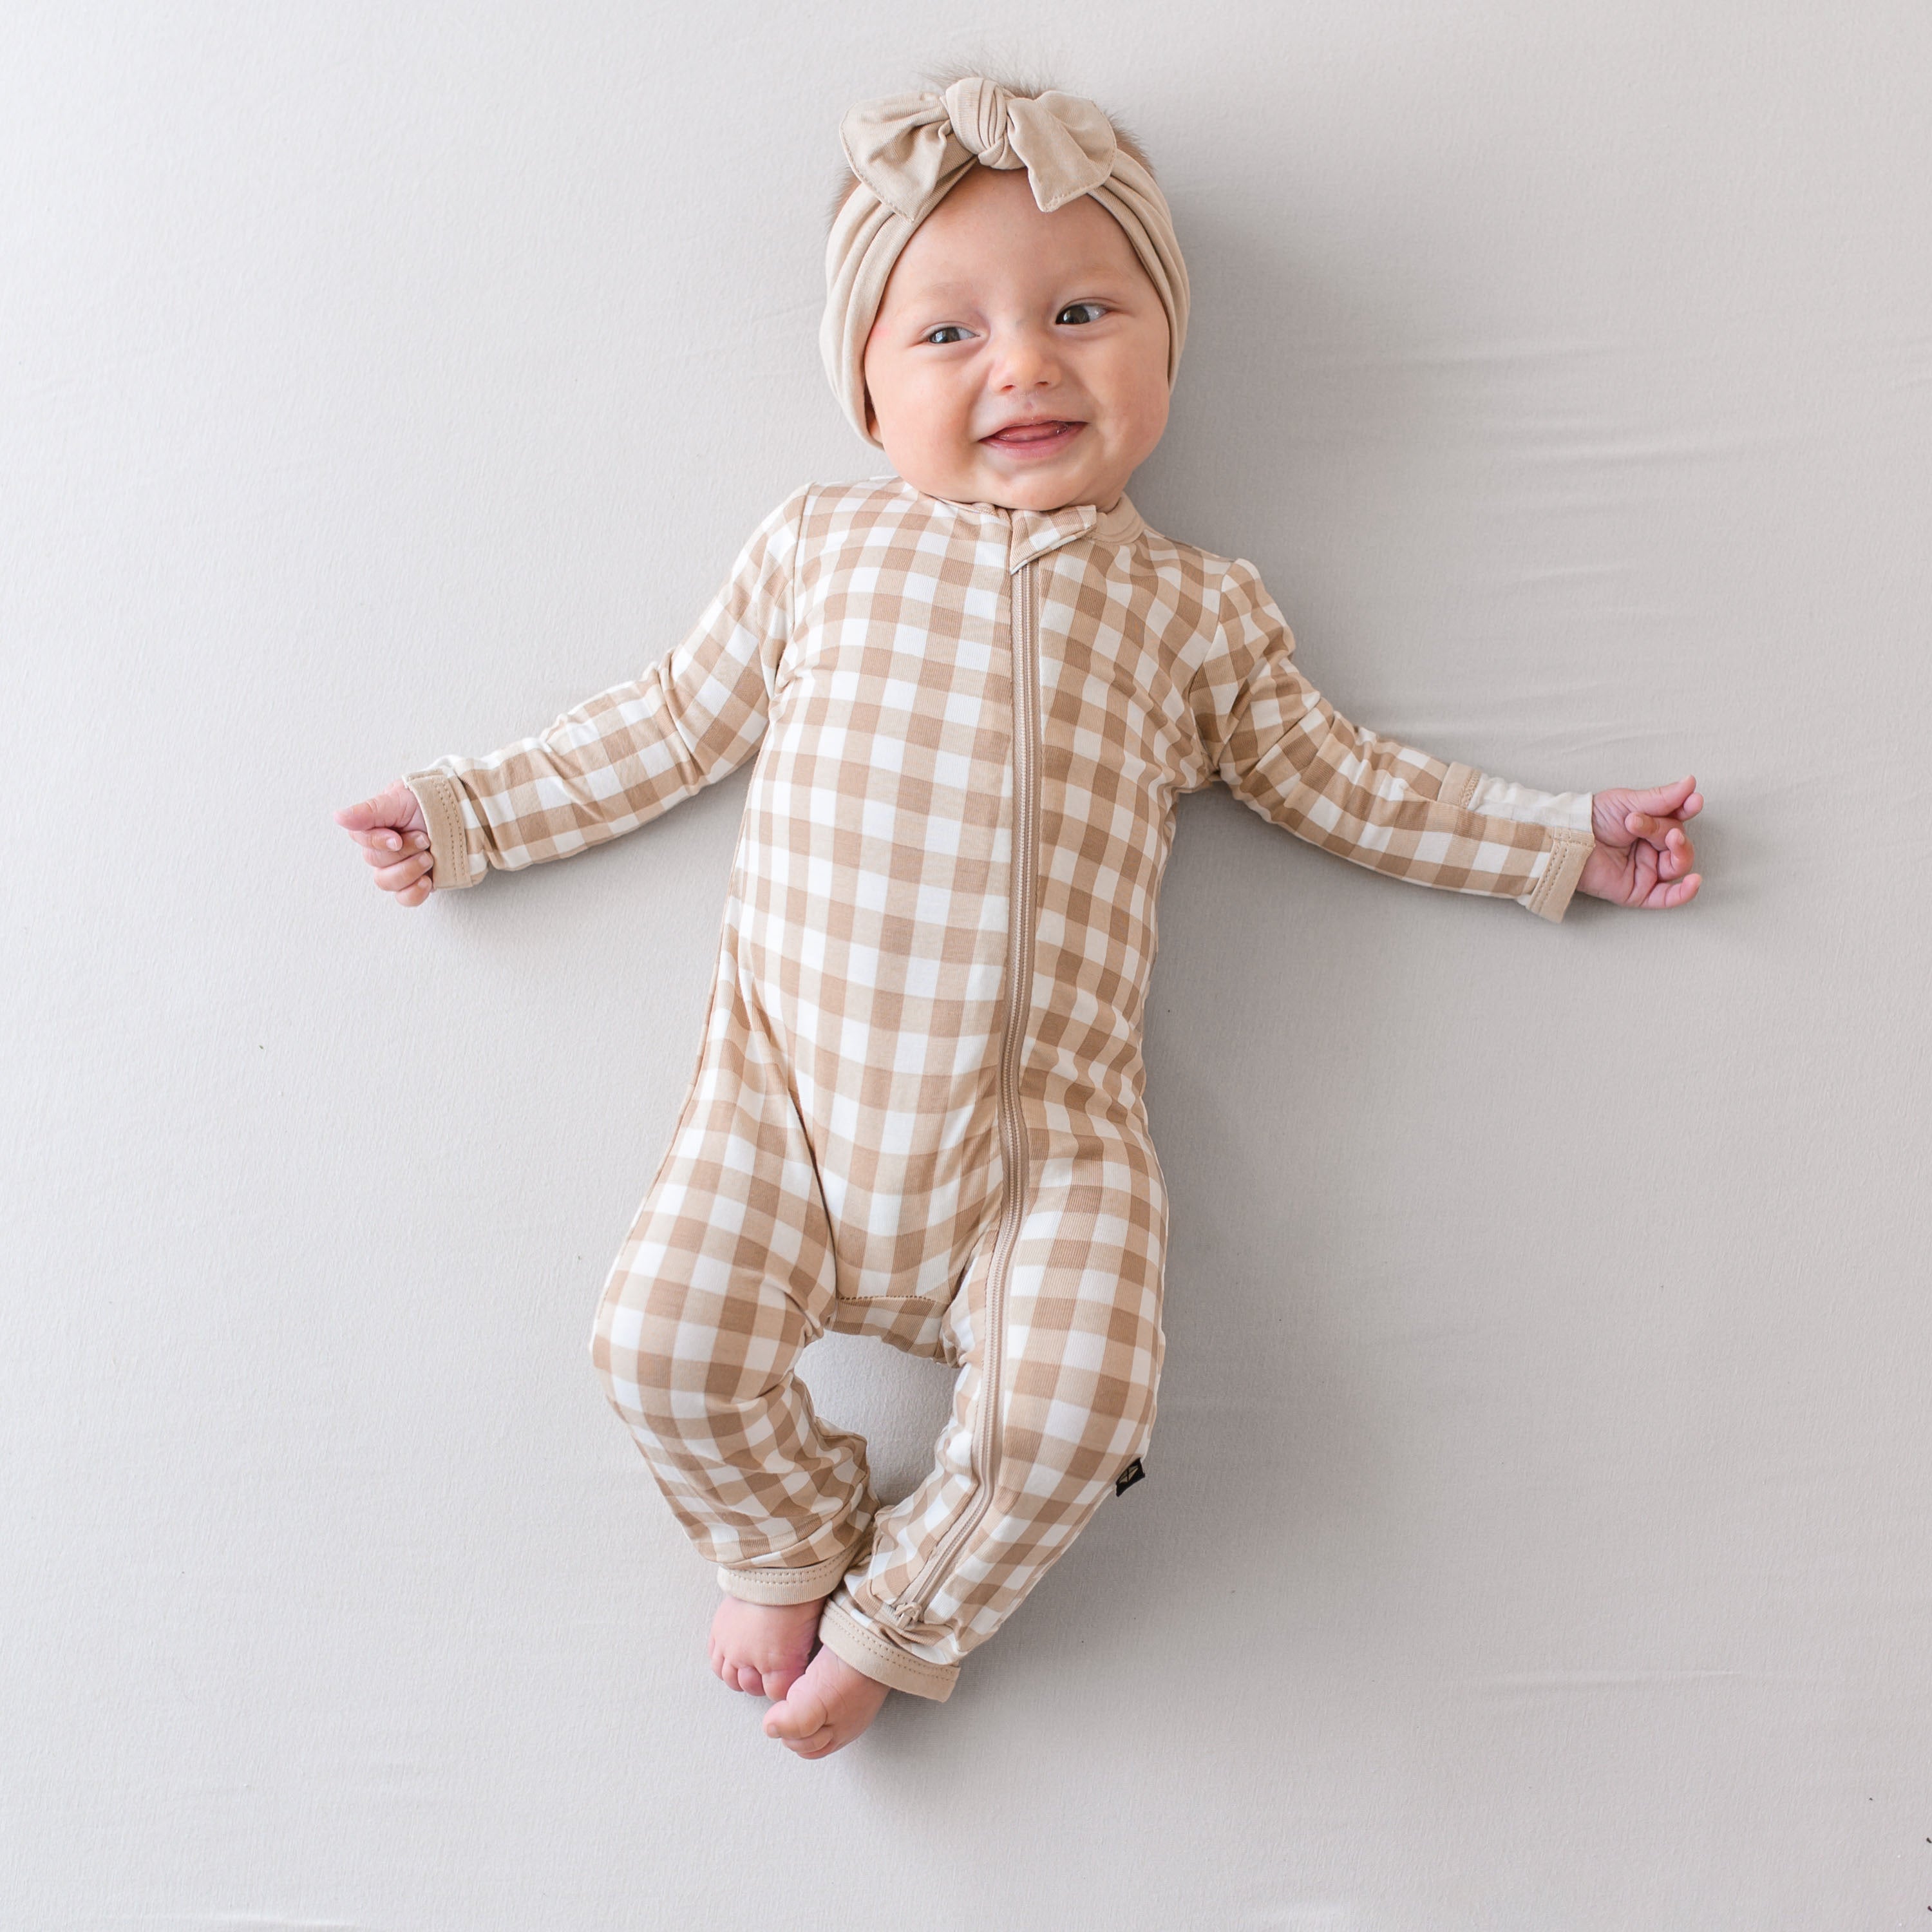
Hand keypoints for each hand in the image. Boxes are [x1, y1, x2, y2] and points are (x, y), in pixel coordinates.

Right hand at [335, 779, 433, 906]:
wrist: (462, 813)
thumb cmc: (428, 802)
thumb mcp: (399, 800)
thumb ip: (369, 812)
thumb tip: (338, 817)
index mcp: (374, 827)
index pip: (362, 841)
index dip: (378, 842)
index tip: (396, 838)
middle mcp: (383, 850)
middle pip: (376, 862)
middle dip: (403, 852)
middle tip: (425, 839)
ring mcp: (399, 867)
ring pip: (386, 882)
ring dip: (409, 871)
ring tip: (429, 857)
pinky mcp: (416, 882)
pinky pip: (405, 898)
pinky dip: (414, 892)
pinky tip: (427, 881)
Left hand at [1578, 775, 1702, 909]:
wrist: (1567, 838)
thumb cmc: (1592, 818)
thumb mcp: (1627, 802)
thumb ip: (1661, 798)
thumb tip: (1690, 783)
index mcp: (1651, 825)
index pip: (1679, 819)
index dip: (1688, 810)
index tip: (1693, 802)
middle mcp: (1652, 849)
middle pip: (1677, 841)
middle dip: (1664, 830)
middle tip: (1638, 822)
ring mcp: (1646, 870)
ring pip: (1678, 865)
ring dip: (1678, 850)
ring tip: (1668, 838)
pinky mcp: (1638, 891)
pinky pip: (1668, 897)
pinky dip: (1685, 892)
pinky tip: (1694, 881)